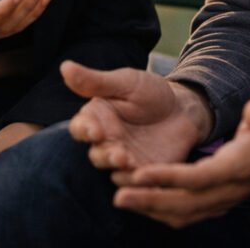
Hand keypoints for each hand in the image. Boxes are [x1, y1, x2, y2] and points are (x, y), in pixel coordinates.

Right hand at [61, 61, 212, 174]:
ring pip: (114, 172)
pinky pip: (136, 184)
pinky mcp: (144, 173)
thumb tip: (65, 66)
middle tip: (118, 153)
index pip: (80, 129)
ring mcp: (124, 160)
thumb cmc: (150, 92)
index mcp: (97, 120)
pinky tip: (144, 177)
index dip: (84, 132)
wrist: (184, 109)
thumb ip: (95, 81)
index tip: (94, 131)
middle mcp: (106, 143)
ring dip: (120, 170)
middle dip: (105, 155)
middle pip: (96, 155)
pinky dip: (138, 183)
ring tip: (129, 161)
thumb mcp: (125, 82)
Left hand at [114, 91, 249, 227]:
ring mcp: (227, 197)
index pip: (199, 178)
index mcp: (240, 166)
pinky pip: (190, 212)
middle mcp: (232, 188)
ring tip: (123, 197)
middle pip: (186, 203)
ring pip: (185, 212)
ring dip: (153, 208)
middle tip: (118, 194)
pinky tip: (145, 200)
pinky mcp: (222, 197)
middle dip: (150, 200)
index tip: (140, 173)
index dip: (168, 178)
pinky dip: (165, 209)